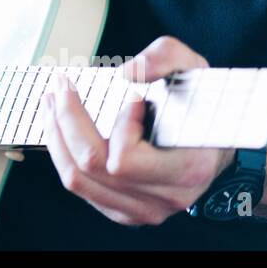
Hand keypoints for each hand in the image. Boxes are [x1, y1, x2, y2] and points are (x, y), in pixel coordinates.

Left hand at [41, 35, 234, 225]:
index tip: (135, 98)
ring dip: (56, 135)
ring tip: (51, 102)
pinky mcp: (122, 209)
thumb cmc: (203, 106)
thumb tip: (129, 72)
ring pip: (77, 179)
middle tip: (62, 86)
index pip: (126, 159)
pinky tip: (59, 126)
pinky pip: (79, 186)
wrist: (214, 143)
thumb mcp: (195, 69)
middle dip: (68, 119)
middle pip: (91, 165)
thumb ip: (166, 57)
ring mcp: (141, 209)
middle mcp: (163, 197)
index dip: (121, 124)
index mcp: (186, 170)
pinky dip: (62, 152)